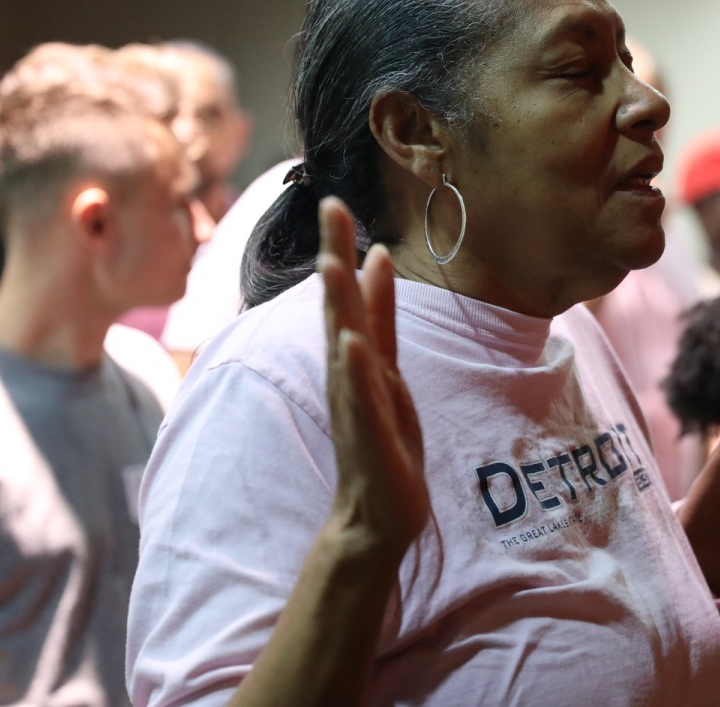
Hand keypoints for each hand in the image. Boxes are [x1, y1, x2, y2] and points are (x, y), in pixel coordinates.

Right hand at [319, 197, 428, 552]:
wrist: (377, 517)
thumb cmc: (383, 438)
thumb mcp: (388, 367)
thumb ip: (380, 316)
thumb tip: (378, 258)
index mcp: (360, 357)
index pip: (350, 296)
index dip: (344, 249)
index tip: (337, 201)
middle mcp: (351, 376)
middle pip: (341, 308)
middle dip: (336, 257)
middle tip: (331, 208)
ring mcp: (357, 407)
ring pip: (346, 348)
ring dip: (340, 307)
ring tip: (334, 264)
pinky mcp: (369, 440)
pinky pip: (361, 401)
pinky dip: (356, 373)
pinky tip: (352, 344)